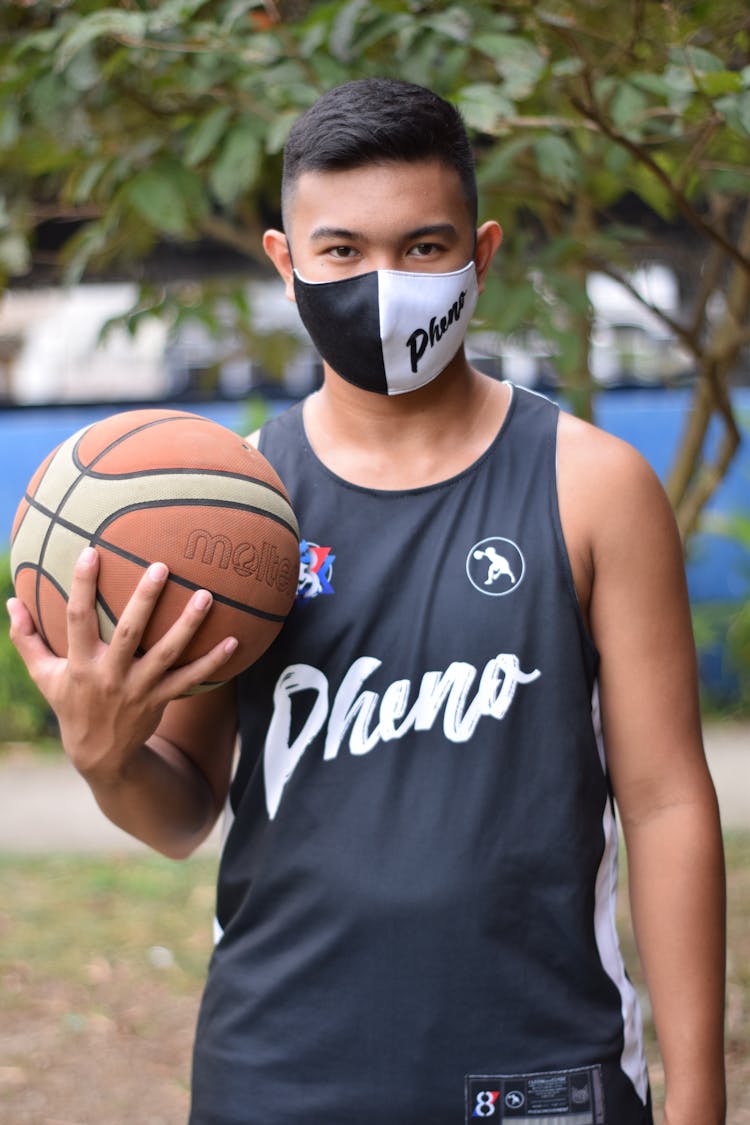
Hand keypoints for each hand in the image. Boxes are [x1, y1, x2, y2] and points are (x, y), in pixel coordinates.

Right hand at [7, 546, 237, 783]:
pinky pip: (191, 679)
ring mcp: (138, 688)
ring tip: (207, 596)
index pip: (78, 618)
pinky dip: (213, 662)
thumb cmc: (71, 704)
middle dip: (145, 599)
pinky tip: (234, 641)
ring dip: (188, 625)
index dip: (82, 586)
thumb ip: (27, 639)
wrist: (99, 754)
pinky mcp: (160, 700)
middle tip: (161, 566)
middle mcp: (110, 674)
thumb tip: (11, 601)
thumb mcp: (43, 675)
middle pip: (130, 632)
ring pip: (167, 653)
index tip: (90, 552)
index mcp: (79, 663)